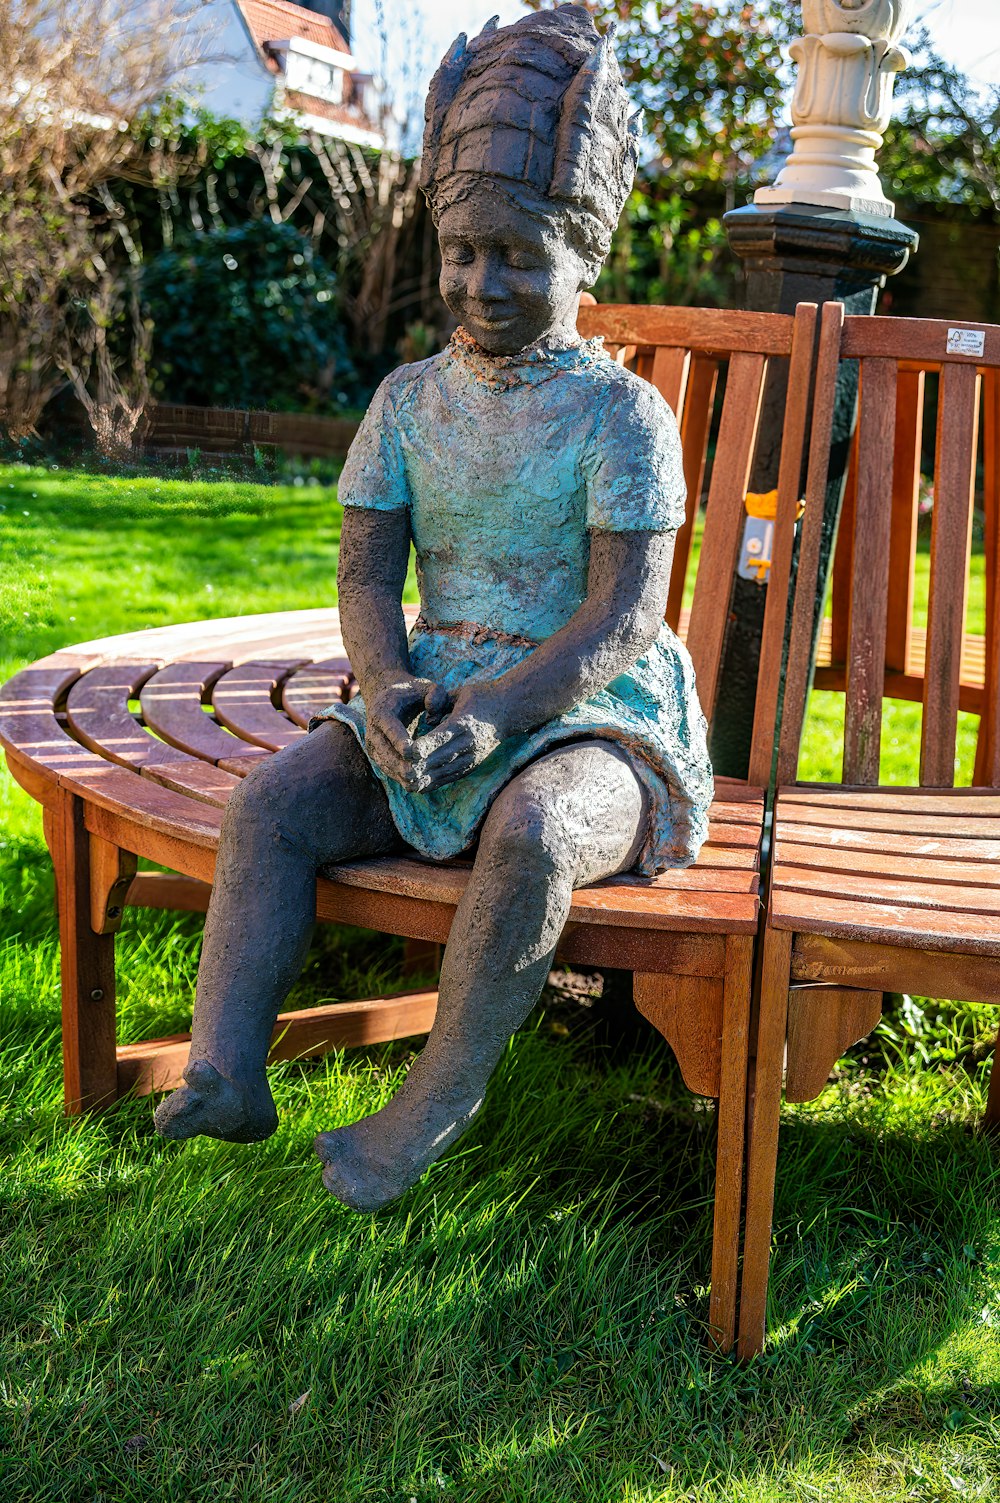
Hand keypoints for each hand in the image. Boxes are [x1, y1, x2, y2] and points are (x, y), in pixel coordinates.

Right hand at [364, 674, 451, 789]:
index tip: (414, 752)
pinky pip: (389, 770)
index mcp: (382, 712)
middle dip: (402, 764)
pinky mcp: (378, 756)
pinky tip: (419, 785)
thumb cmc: (412, 692)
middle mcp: (372, 730)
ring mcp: (373, 745)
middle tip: (419, 774)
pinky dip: (402, 779)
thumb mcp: (426, 686)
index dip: (401, 741)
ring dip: (402, 775)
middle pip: (386, 752)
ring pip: (386, 765)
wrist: (388, 695)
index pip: (390, 729)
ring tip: (420, 783)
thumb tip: (433, 719)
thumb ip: (435, 696)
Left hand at [409, 683, 509, 790]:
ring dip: (426, 779)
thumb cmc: (480, 697)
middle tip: (399, 771)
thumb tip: (427, 720)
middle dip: (420, 766)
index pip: (442, 737)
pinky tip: (420, 786)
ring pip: (446, 771)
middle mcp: (470, 742)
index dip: (425, 746)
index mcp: (464, 722)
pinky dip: (436, 782)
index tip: (408, 751)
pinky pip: (452, 776)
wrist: (511, 709)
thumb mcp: (460, 693)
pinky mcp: (474, 764)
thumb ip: (440, 704)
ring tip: (405, 783)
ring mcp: (473, 755)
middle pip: (442, 758)